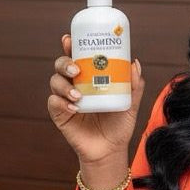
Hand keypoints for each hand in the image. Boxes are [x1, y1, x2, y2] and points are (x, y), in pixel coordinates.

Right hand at [47, 34, 144, 165]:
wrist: (111, 150)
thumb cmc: (119, 124)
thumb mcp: (130, 103)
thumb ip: (134, 85)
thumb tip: (134, 63)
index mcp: (90, 77)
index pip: (78, 56)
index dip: (71, 45)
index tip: (70, 39)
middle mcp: (75, 84)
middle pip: (61, 65)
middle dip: (65, 62)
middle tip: (76, 68)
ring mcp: (65, 99)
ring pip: (55, 82)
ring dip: (64, 85)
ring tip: (78, 95)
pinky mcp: (60, 115)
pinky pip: (54, 103)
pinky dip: (62, 103)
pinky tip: (74, 107)